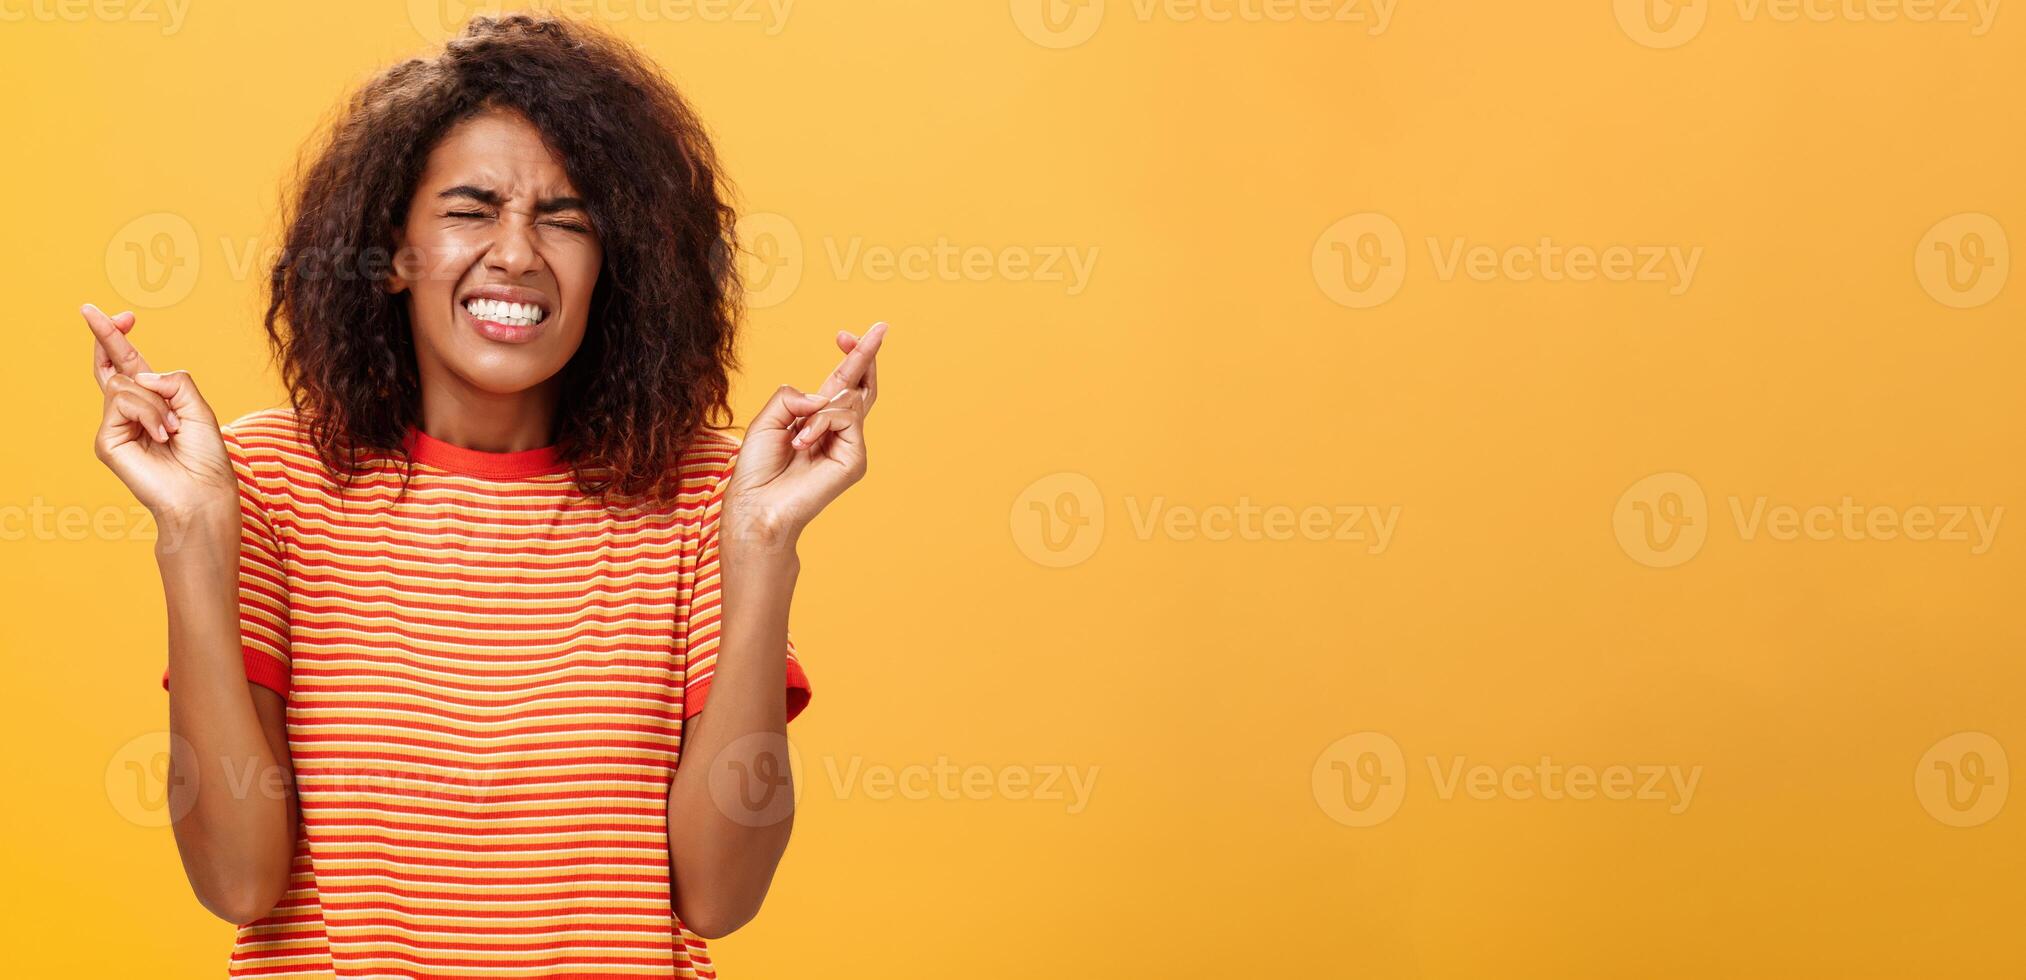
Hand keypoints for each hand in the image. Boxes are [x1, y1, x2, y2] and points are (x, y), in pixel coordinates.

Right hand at [83, 303, 237, 533]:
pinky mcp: (107, 440)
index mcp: (154, 403)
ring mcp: (116, 426)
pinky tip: (162, 437)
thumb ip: (174, 382)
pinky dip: (149, 415)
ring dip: (157, 403)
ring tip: (173, 429)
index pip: (130, 366)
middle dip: (106, 336)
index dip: (121, 340)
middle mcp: (130, 412)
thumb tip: (141, 374)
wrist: (203, 492)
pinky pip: (123, 403)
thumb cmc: (205, 457)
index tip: (124, 316)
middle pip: (110, 367)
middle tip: (90, 310)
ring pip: (125, 385)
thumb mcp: (199, 408)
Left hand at [725, 321, 886, 548]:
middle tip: (881, 328)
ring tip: (795, 439)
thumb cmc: (757, 469)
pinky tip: (801, 445)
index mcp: (817, 421)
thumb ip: (792, 396)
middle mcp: (837, 432)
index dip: (849, 357)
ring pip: (849, 400)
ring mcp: (849, 446)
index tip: (844, 335)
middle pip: (863, 387)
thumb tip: (824, 397)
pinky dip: (819, 425)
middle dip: (866, 355)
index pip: (842, 384)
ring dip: (817, 413)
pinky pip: (844, 419)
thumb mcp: (768, 419)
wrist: (756, 505)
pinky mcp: (854, 460)